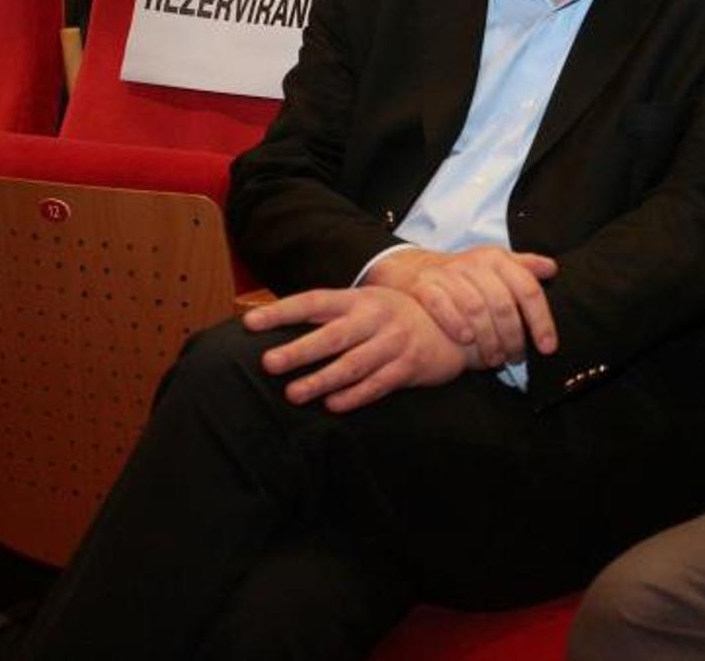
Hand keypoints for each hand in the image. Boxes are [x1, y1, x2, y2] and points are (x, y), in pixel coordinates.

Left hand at [242, 285, 473, 410]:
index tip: (251, 323)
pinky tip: (333, 405)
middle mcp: (375, 318)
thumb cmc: (394, 318)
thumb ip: (331, 316)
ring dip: (322, 380)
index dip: (282, 312)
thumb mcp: (366, 306)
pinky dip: (355, 396)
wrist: (454, 327)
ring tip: (293, 394)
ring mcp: (394, 342)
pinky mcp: (409, 366)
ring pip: (353, 364)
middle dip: (300, 350)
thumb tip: (277, 331)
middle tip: (269, 363)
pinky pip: (378, 384)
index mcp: (358, 299)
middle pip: (333, 336)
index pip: (313, 302)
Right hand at [363, 246, 558, 366]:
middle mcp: (475, 264)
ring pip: (475, 308)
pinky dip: (455, 323)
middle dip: (514, 337)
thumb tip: (552, 269)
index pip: (528, 289)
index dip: (541, 320)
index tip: (548, 347)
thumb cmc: (463, 274)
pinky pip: (442, 305)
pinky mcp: (424, 285)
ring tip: (495, 360)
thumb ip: (524, 267)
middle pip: (503, 304)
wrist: (411, 268)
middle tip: (517, 359)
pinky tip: (466, 341)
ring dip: (488, 339)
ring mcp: (448, 274)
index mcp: (498, 259)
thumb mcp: (495, 264)